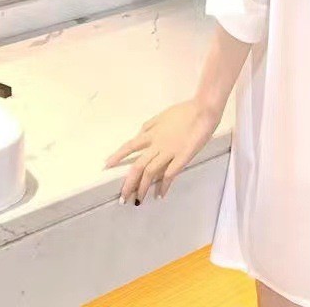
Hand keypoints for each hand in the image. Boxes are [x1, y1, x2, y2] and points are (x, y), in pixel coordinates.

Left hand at [104, 99, 220, 202]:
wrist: (203, 110)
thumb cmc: (185, 111)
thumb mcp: (162, 115)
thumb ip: (150, 125)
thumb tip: (139, 134)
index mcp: (152, 133)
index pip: (130, 146)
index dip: (118, 156)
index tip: (106, 166)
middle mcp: (157, 144)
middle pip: (138, 166)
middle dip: (129, 183)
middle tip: (123, 198)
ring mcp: (169, 152)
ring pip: (150, 172)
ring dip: (142, 188)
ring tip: (138, 200)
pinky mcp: (182, 157)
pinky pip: (170, 174)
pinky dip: (164, 186)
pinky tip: (160, 195)